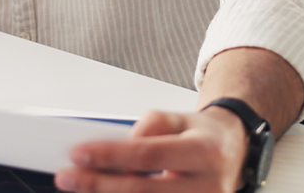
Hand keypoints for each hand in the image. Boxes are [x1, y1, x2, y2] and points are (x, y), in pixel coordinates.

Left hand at [55, 109, 247, 192]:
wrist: (235, 154)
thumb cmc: (205, 138)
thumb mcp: (181, 118)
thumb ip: (150, 126)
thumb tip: (121, 147)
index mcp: (204, 151)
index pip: (148, 154)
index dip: (110, 155)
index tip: (79, 153)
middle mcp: (208, 185)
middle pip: (143, 190)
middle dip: (99, 185)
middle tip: (68, 177)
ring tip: (81, 187)